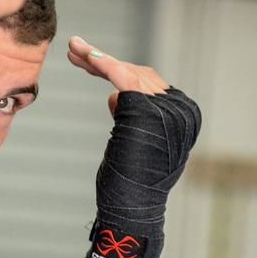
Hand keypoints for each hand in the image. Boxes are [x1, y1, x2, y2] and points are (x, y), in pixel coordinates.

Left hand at [66, 35, 201, 257]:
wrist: (132, 210)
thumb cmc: (129, 184)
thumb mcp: (134, 143)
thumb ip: (133, 118)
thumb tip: (115, 95)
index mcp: (183, 115)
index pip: (148, 82)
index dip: (116, 68)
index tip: (86, 59)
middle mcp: (181, 108)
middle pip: (138, 73)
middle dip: (103, 60)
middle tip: (73, 48)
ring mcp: (167, 109)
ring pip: (127, 72)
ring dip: (97, 58)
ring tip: (72, 49)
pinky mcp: (146, 111)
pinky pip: (122, 77)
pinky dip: (103, 63)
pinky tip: (84, 54)